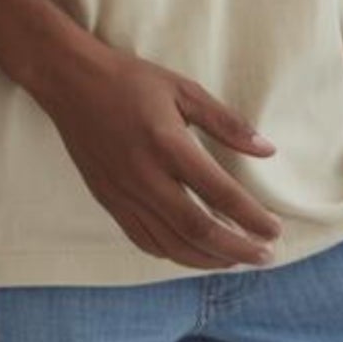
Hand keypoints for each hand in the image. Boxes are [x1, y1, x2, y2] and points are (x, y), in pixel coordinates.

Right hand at [35, 40, 281, 269]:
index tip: (274, 230)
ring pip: (170, 243)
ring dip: (208, 258)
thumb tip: (267, 150)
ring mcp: (122, 192)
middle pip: (197, 229)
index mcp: (168, 144)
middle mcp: (144, 175)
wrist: (68, 82)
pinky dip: (173, 253)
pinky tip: (193, 251)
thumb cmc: (129, 81)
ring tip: (235, 260)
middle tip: (264, 256)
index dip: (251, 218)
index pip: (219, 194)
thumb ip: (226, 122)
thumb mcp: (183, 89)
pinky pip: (142, 238)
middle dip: (237, 249)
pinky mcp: (107, 199)